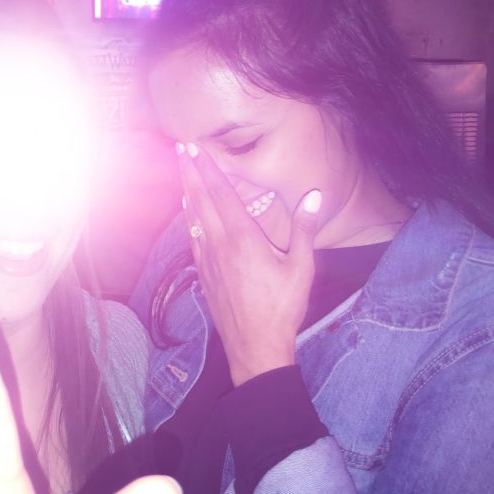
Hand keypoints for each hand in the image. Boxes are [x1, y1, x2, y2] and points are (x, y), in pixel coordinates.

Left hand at [178, 144, 320, 385]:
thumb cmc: (282, 307)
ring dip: (186, 192)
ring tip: (181, 172)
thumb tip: (314, 195)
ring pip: (192, 218)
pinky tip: (188, 214)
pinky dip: (188, 219)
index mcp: (243, 238)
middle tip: (179, 147)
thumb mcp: (302, 267)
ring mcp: (208, 260)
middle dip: (190, 172)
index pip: (221, 194)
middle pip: (200, 200)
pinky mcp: (204, 275)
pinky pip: (192, 239)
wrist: (255, 346)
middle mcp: (220, 245)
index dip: (208, 168)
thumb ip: (304, 229)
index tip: (195, 147)